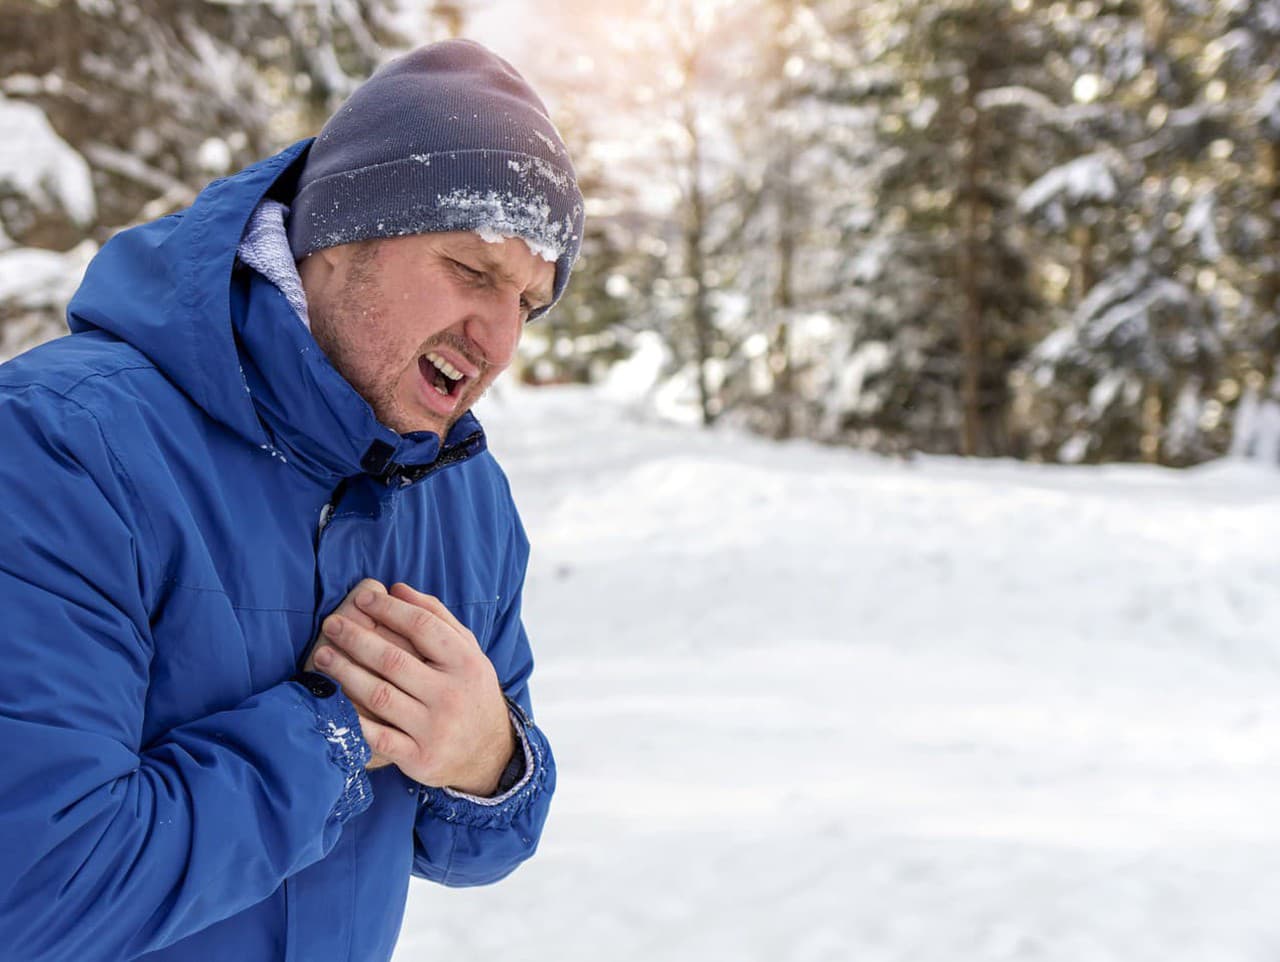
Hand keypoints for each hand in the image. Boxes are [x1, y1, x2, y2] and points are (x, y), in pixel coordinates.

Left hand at [310, 582, 515, 795]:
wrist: (489, 753)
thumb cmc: (469, 691)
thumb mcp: (467, 651)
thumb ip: (437, 617)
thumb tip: (397, 588)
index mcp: (466, 662)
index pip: (422, 626)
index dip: (388, 609)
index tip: (362, 598)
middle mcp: (451, 694)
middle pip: (393, 660)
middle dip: (357, 639)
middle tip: (332, 623)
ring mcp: (434, 728)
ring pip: (380, 696)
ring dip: (345, 673)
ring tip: (323, 655)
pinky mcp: (419, 757)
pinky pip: (377, 737)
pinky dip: (353, 718)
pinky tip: (332, 700)